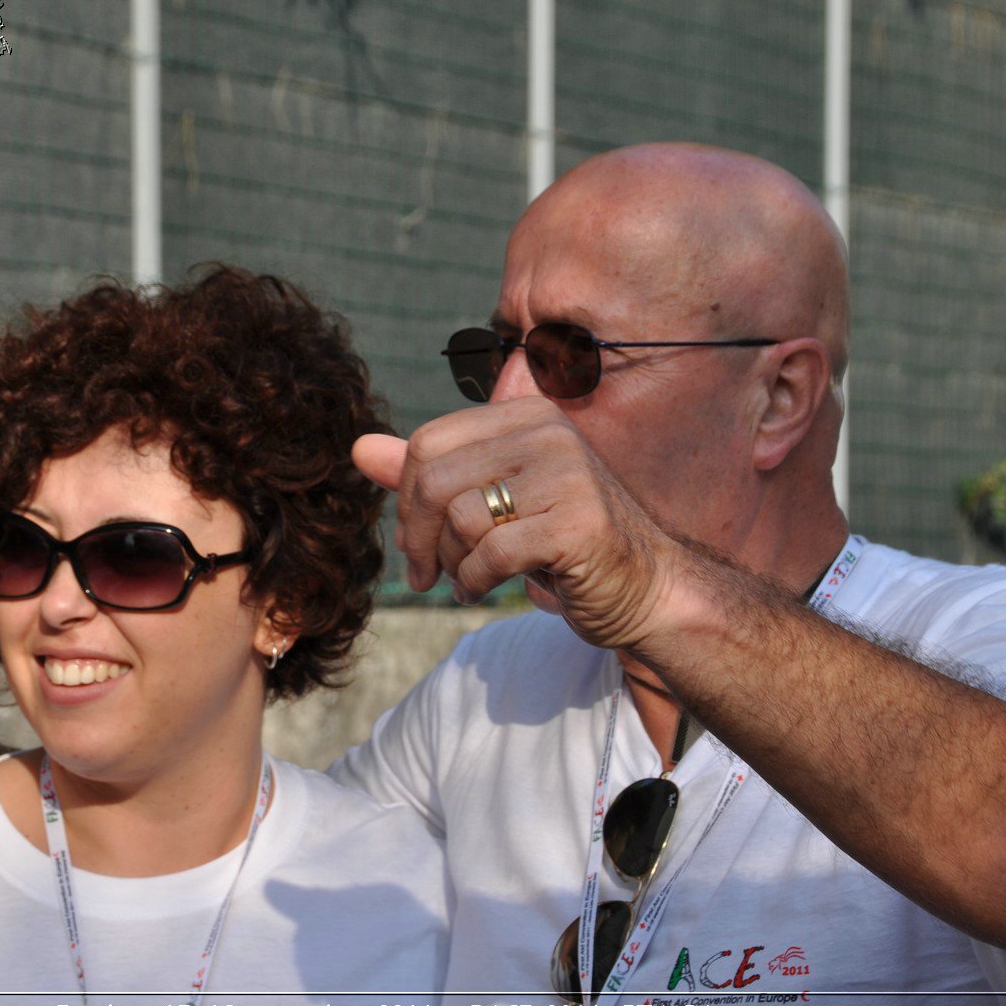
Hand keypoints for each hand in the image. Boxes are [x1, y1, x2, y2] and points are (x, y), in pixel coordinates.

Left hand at [352, 397, 680, 653]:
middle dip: (417, 537)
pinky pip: (490, 554)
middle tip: (425, 575)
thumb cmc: (562, 543)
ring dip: (451, 564)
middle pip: (434, 478)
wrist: (646, 588)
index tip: (414, 546)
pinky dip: (475, 582)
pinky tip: (484, 590)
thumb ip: (429, 474)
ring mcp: (567, 475)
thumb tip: (359, 448)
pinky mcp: (577, 524)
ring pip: (460, 518)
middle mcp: (548, 433)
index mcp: (526, 415)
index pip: (428, 443)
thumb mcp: (492, 501)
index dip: (405, 501)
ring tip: (469, 580)